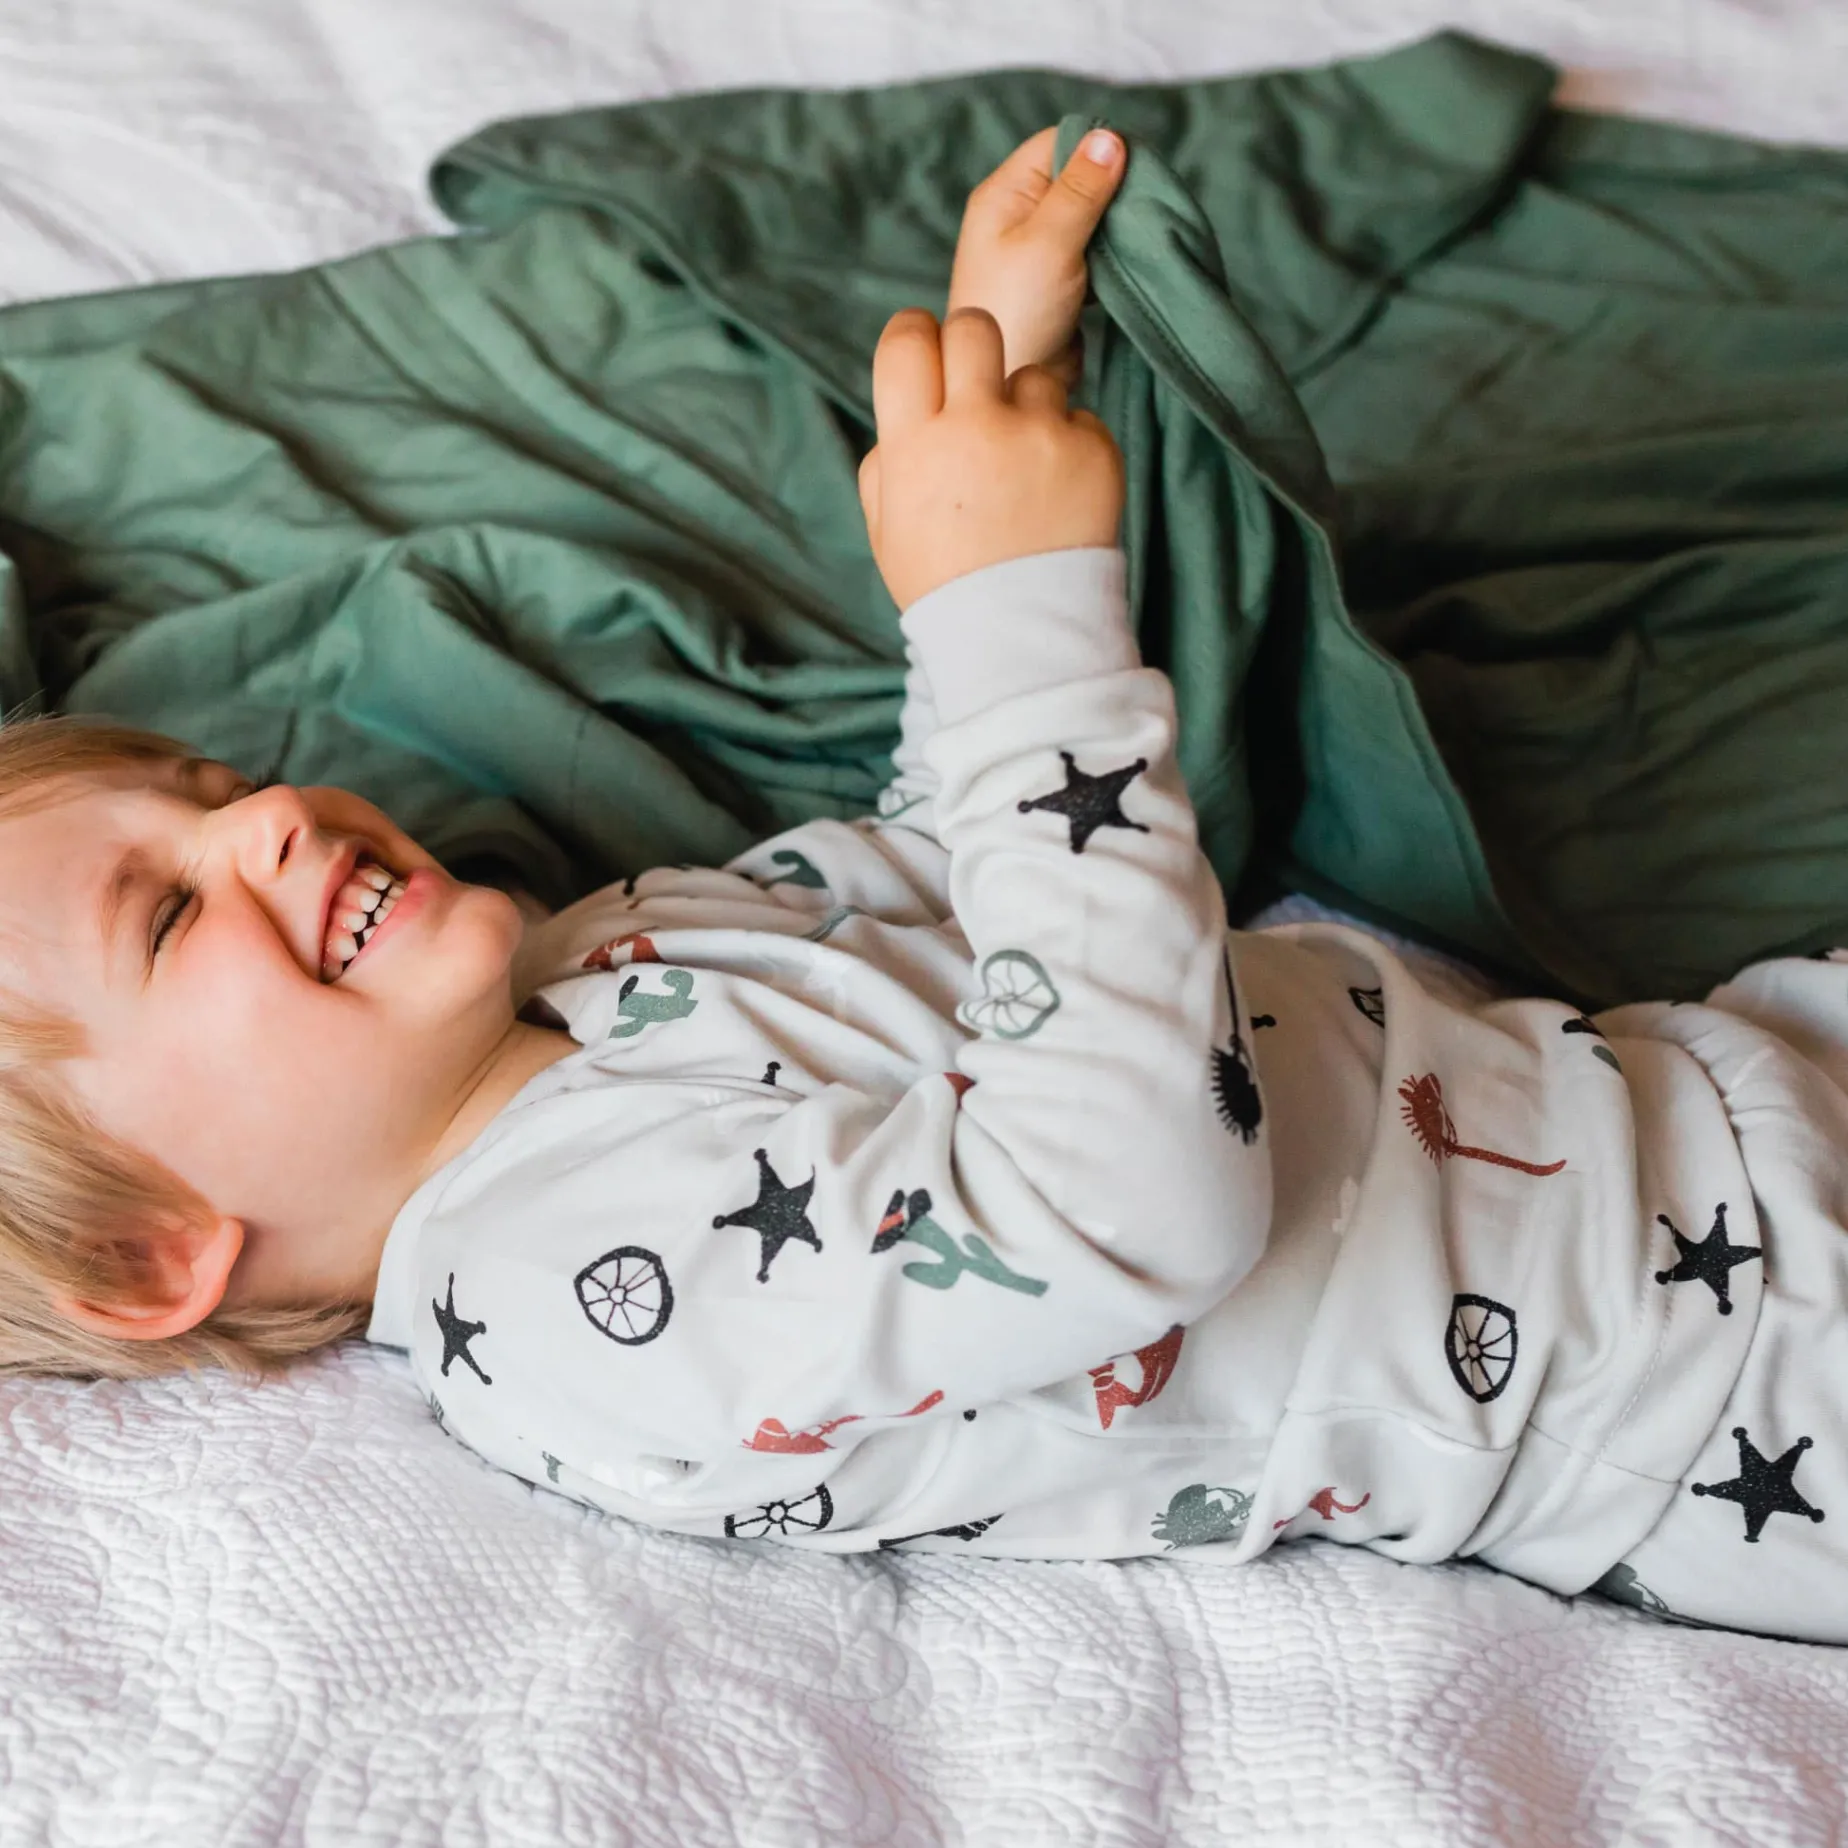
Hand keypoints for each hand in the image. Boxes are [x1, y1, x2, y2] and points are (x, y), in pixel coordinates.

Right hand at [858, 306, 1123, 610]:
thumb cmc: (945, 585)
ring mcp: (1039, 436)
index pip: (907, 339)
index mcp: (914, 445)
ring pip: (1035, 377)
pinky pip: (1079, 419)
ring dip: (1028, 410)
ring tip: (1024, 472)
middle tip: (979, 384)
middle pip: (973, 326)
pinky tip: (1056, 496)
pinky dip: (1069, 448)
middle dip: (973, 344)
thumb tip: (912, 403)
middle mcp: (975, 428)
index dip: (915, 336)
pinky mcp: (1093, 451)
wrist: (1021, 640)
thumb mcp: (886, 528)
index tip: (928, 355)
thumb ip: (888, 457)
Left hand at [947, 125, 1124, 385]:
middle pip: (1077, 175)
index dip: (1096, 149)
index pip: (1057, 143)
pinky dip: (1114, 253)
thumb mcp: (1049, 243)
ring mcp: (1039, 247)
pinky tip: (1129, 265)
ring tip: (1138, 240)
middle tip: (1142, 210)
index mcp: (1004, 194)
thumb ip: (1080, 190)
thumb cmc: (1017, 313)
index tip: (1133, 173)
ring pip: (1091, 214)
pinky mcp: (1060, 278)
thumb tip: (1109, 136)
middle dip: (1113, 189)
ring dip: (1117, 224)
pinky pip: (1094, 249)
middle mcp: (1018, 214)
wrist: (1009, 384)